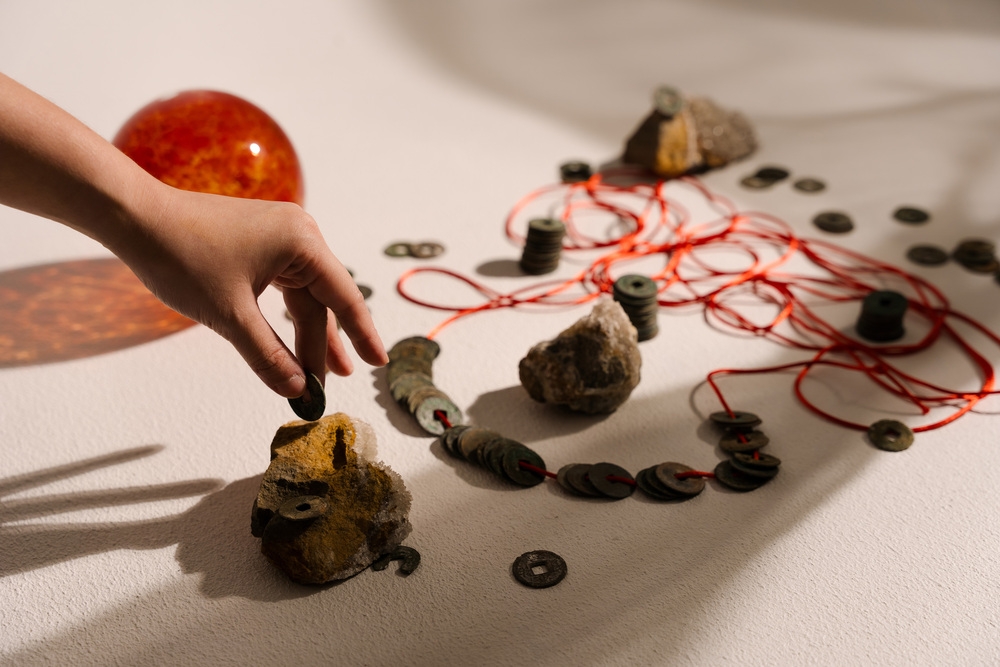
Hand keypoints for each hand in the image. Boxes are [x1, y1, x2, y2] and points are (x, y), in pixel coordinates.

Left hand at [112, 182, 387, 397]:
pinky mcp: (261, 241)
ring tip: (320, 373)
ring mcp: (280, 235)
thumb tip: (299, 390)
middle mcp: (300, 234)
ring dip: (305, 334)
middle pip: (322, 301)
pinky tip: (290, 342)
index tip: (379, 363)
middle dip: (322, 345)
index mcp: (302, 243)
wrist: (136, 218)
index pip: (344, 297)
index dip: (363, 334)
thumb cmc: (182, 258)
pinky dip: (285, 317)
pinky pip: (284, 286)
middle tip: (327, 387)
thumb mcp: (229, 316)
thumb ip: (268, 356)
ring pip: (303, 296)